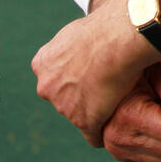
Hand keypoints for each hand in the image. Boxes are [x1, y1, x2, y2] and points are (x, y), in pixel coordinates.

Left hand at [31, 0, 154, 146]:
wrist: (116, 39)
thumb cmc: (103, 27)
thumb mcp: (75, 31)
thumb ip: (69, 46)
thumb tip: (80, 42)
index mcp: (42, 63)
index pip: (55, 77)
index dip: (74, 75)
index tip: (91, 71)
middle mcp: (47, 87)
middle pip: (64, 97)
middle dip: (81, 94)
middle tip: (106, 82)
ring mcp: (64, 107)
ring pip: (80, 113)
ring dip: (97, 108)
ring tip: (119, 93)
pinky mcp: (85, 121)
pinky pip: (94, 134)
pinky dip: (104, 128)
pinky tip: (118, 118)